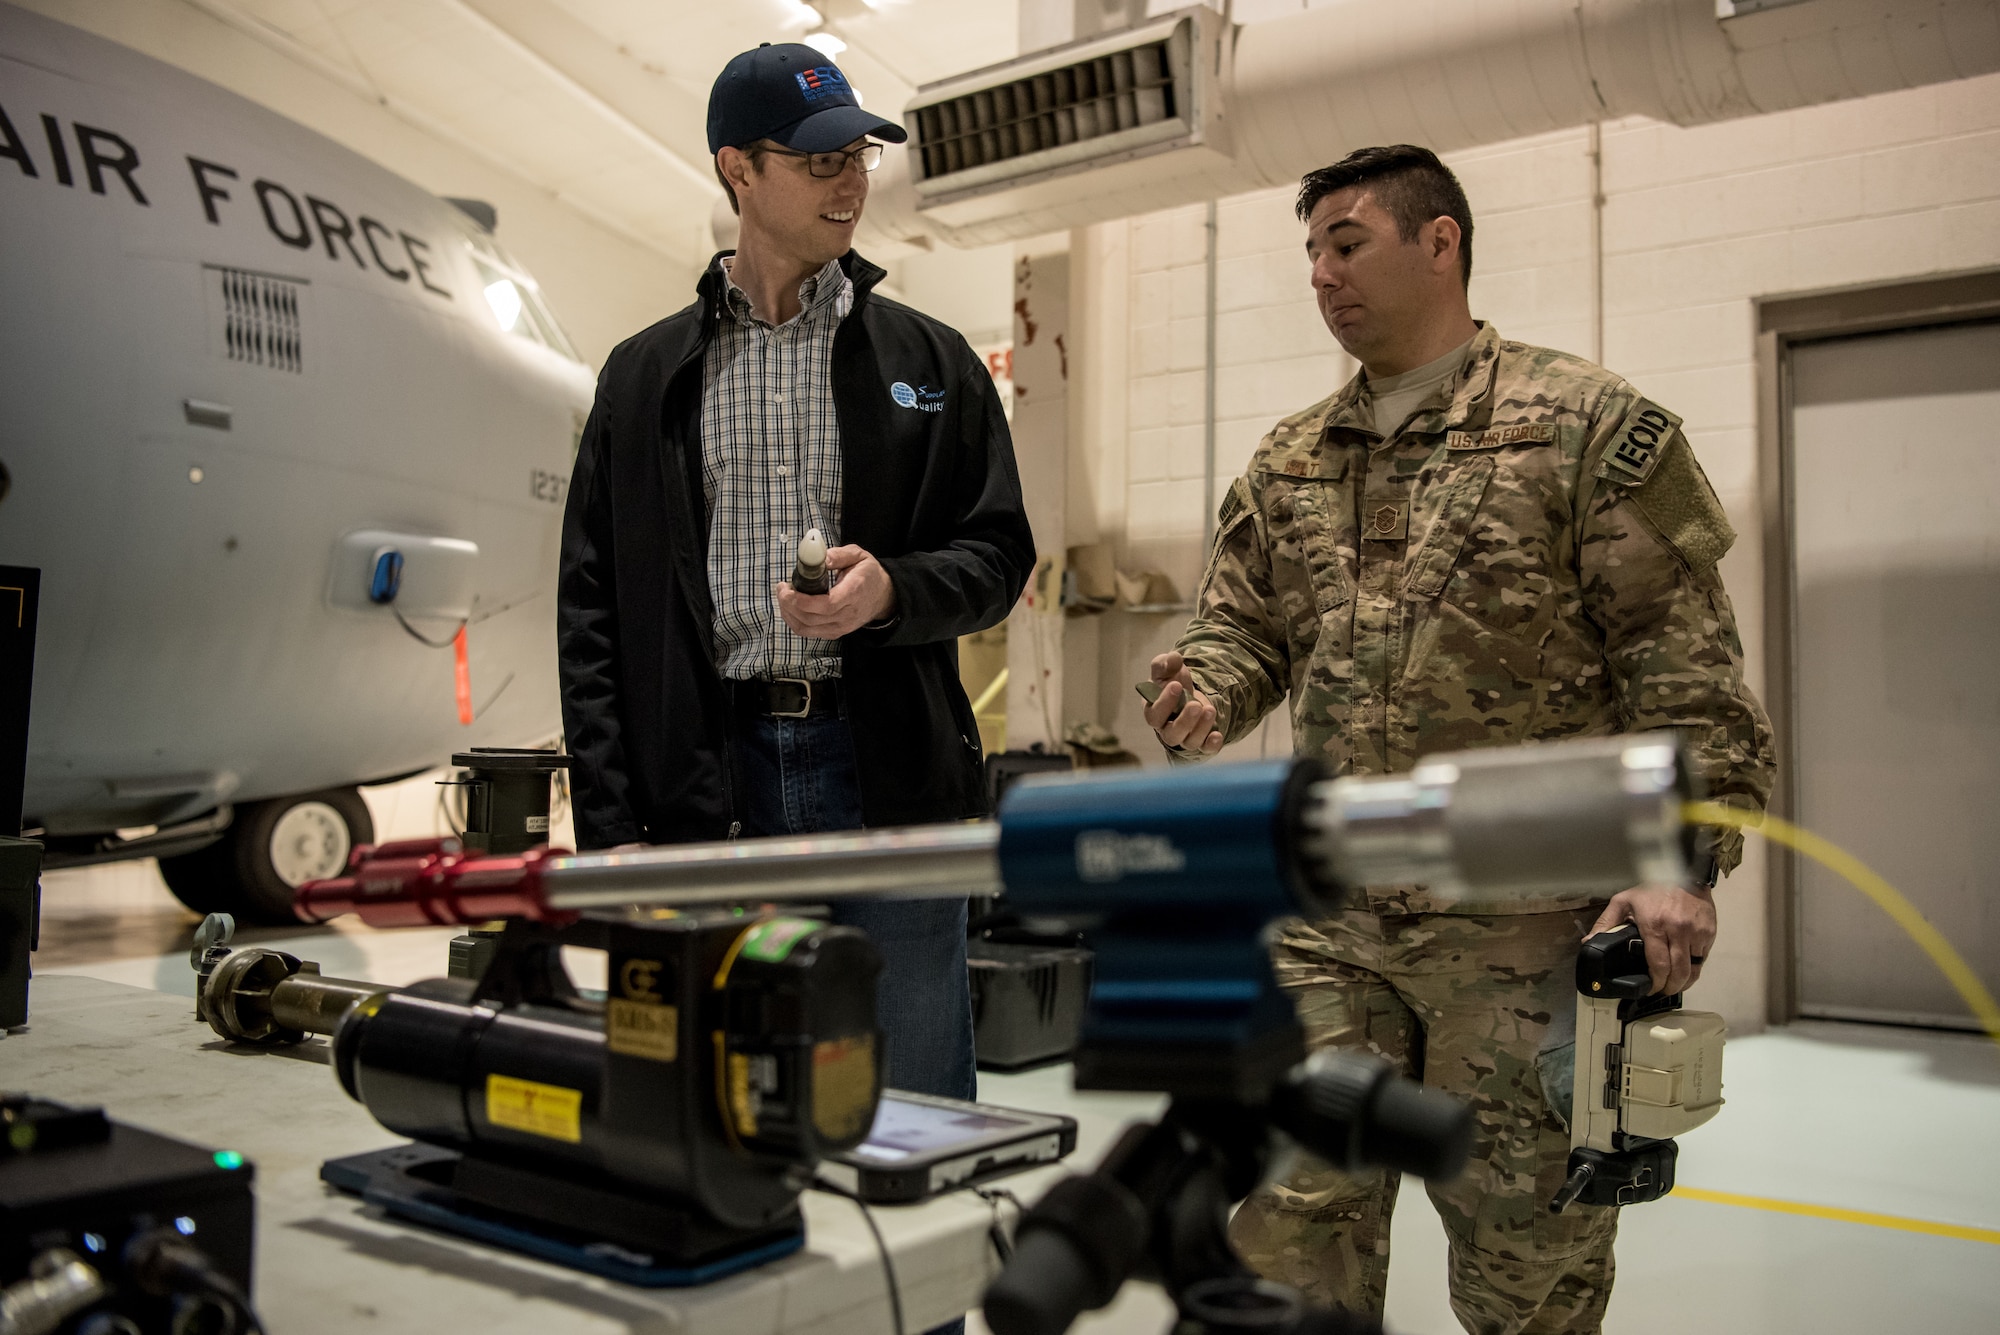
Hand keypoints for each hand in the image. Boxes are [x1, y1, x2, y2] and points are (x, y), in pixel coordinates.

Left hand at [775, 544, 895, 639]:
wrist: (883, 596)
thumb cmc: (868, 574)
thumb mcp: (858, 555)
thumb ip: (839, 555)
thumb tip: (819, 559)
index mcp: (853, 593)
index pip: (826, 605)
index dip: (802, 601)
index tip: (787, 588)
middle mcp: (847, 615)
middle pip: (811, 618)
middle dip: (789, 604)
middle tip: (781, 588)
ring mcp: (841, 627)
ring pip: (806, 628)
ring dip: (788, 614)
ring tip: (783, 597)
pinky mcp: (835, 633)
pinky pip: (808, 632)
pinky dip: (794, 621)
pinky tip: (790, 608)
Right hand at [1143, 651, 1222, 755]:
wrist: (1187, 690)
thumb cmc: (1171, 680)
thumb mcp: (1166, 668)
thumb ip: (1166, 663)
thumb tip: (1174, 658)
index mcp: (1154, 711)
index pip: (1154, 715)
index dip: (1164, 703)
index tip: (1176, 685)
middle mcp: (1167, 728)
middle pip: (1172, 734)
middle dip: (1185, 721)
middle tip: (1195, 704)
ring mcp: (1184, 736)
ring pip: (1189, 742)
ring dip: (1201, 728)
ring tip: (1210, 709)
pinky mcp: (1201, 740)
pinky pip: (1205, 749)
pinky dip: (1212, 745)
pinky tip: (1217, 734)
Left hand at [1588, 884, 1717, 994]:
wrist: (1686, 873)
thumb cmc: (1653, 889)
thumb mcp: (1624, 900)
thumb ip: (1606, 922)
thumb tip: (1589, 942)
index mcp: (1655, 925)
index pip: (1658, 964)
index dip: (1655, 982)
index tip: (1650, 989)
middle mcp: (1678, 931)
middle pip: (1678, 972)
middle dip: (1670, 988)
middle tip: (1662, 991)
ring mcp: (1697, 933)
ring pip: (1693, 969)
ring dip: (1684, 982)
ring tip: (1674, 985)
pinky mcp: (1709, 933)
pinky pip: (1703, 959)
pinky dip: (1694, 969)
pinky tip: (1685, 970)